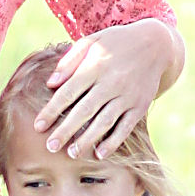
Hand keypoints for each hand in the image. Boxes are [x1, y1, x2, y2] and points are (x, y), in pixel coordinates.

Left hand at [35, 19, 178, 159]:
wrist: (156, 44)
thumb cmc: (116, 42)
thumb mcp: (92, 42)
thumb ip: (69, 61)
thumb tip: (50, 84)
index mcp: (95, 66)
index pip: (68, 92)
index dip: (51, 110)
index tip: (38, 127)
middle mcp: (111, 82)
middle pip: (84, 111)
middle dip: (65, 130)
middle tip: (50, 147)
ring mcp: (127, 96)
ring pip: (104, 122)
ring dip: (87, 139)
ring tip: (72, 153)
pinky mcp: (140, 105)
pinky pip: (125, 127)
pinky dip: (113, 141)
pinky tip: (100, 153)